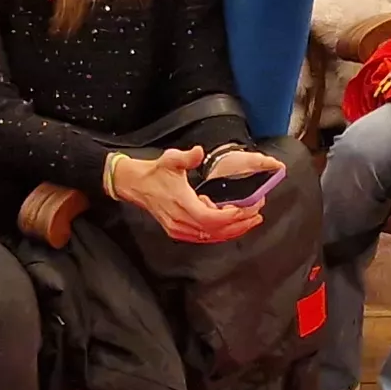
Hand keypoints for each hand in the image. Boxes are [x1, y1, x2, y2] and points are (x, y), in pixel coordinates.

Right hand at [108, 145, 260, 243]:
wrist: (134, 185)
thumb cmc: (154, 173)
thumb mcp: (170, 159)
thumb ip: (187, 157)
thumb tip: (198, 152)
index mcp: (181, 203)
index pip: (210, 218)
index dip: (230, 217)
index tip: (245, 209)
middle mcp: (180, 221)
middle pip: (215, 231)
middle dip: (238, 225)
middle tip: (256, 216)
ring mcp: (178, 229)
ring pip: (211, 237)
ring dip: (232, 231)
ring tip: (249, 221)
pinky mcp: (177, 231)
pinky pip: (203, 237)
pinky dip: (219, 232)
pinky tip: (230, 223)